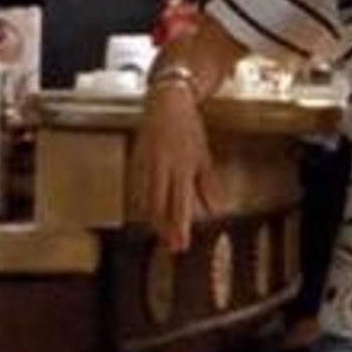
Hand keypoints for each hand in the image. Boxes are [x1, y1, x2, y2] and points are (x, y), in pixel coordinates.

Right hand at [131, 84, 222, 251]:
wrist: (166, 105)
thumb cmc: (188, 129)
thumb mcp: (203, 155)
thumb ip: (207, 183)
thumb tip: (214, 209)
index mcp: (181, 166)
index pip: (180, 203)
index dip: (180, 226)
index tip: (181, 244)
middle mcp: (161, 168)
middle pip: (160, 206)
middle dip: (165, 229)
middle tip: (172, 247)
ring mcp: (146, 165)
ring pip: (147, 200)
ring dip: (155, 220)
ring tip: (163, 235)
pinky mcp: (136, 161)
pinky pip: (139, 189)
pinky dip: (144, 204)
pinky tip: (150, 214)